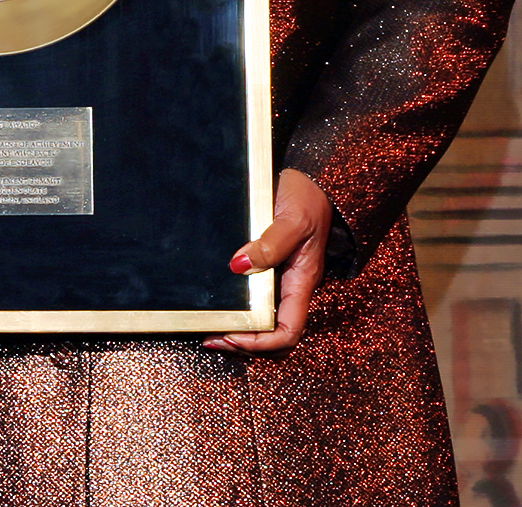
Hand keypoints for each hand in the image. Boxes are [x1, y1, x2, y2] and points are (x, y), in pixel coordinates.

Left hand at [203, 168, 329, 354]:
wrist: (311, 179)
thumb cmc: (309, 198)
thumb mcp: (293, 220)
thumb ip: (270, 244)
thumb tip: (239, 266)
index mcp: (302, 282)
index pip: (288, 331)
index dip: (262, 342)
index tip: (231, 336)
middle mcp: (290, 286)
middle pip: (272, 332)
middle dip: (244, 341)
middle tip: (212, 337)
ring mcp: (279, 277)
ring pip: (262, 317)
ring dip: (238, 327)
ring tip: (210, 327)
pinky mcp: (267, 265)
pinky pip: (253, 296)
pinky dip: (236, 305)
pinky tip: (217, 301)